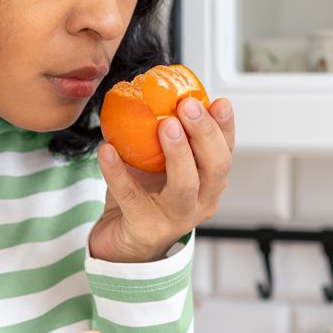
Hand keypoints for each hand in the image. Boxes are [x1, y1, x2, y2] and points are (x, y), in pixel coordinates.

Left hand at [90, 97, 234, 262]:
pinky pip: (131, 196)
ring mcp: (175, 219)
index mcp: (209, 183)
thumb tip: (154, 90)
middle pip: (215, 167)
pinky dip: (117, 171)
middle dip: (204, 133)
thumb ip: (164, 134)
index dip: (225, 127)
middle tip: (188, 106)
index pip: (225, 151)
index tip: (219, 102)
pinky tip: (106, 150)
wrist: (121, 242)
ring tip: (164, 125)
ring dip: (177, 152)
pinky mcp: (145, 228)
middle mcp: (200, 202)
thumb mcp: (159, 163)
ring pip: (185, 185)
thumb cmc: (144, 197)